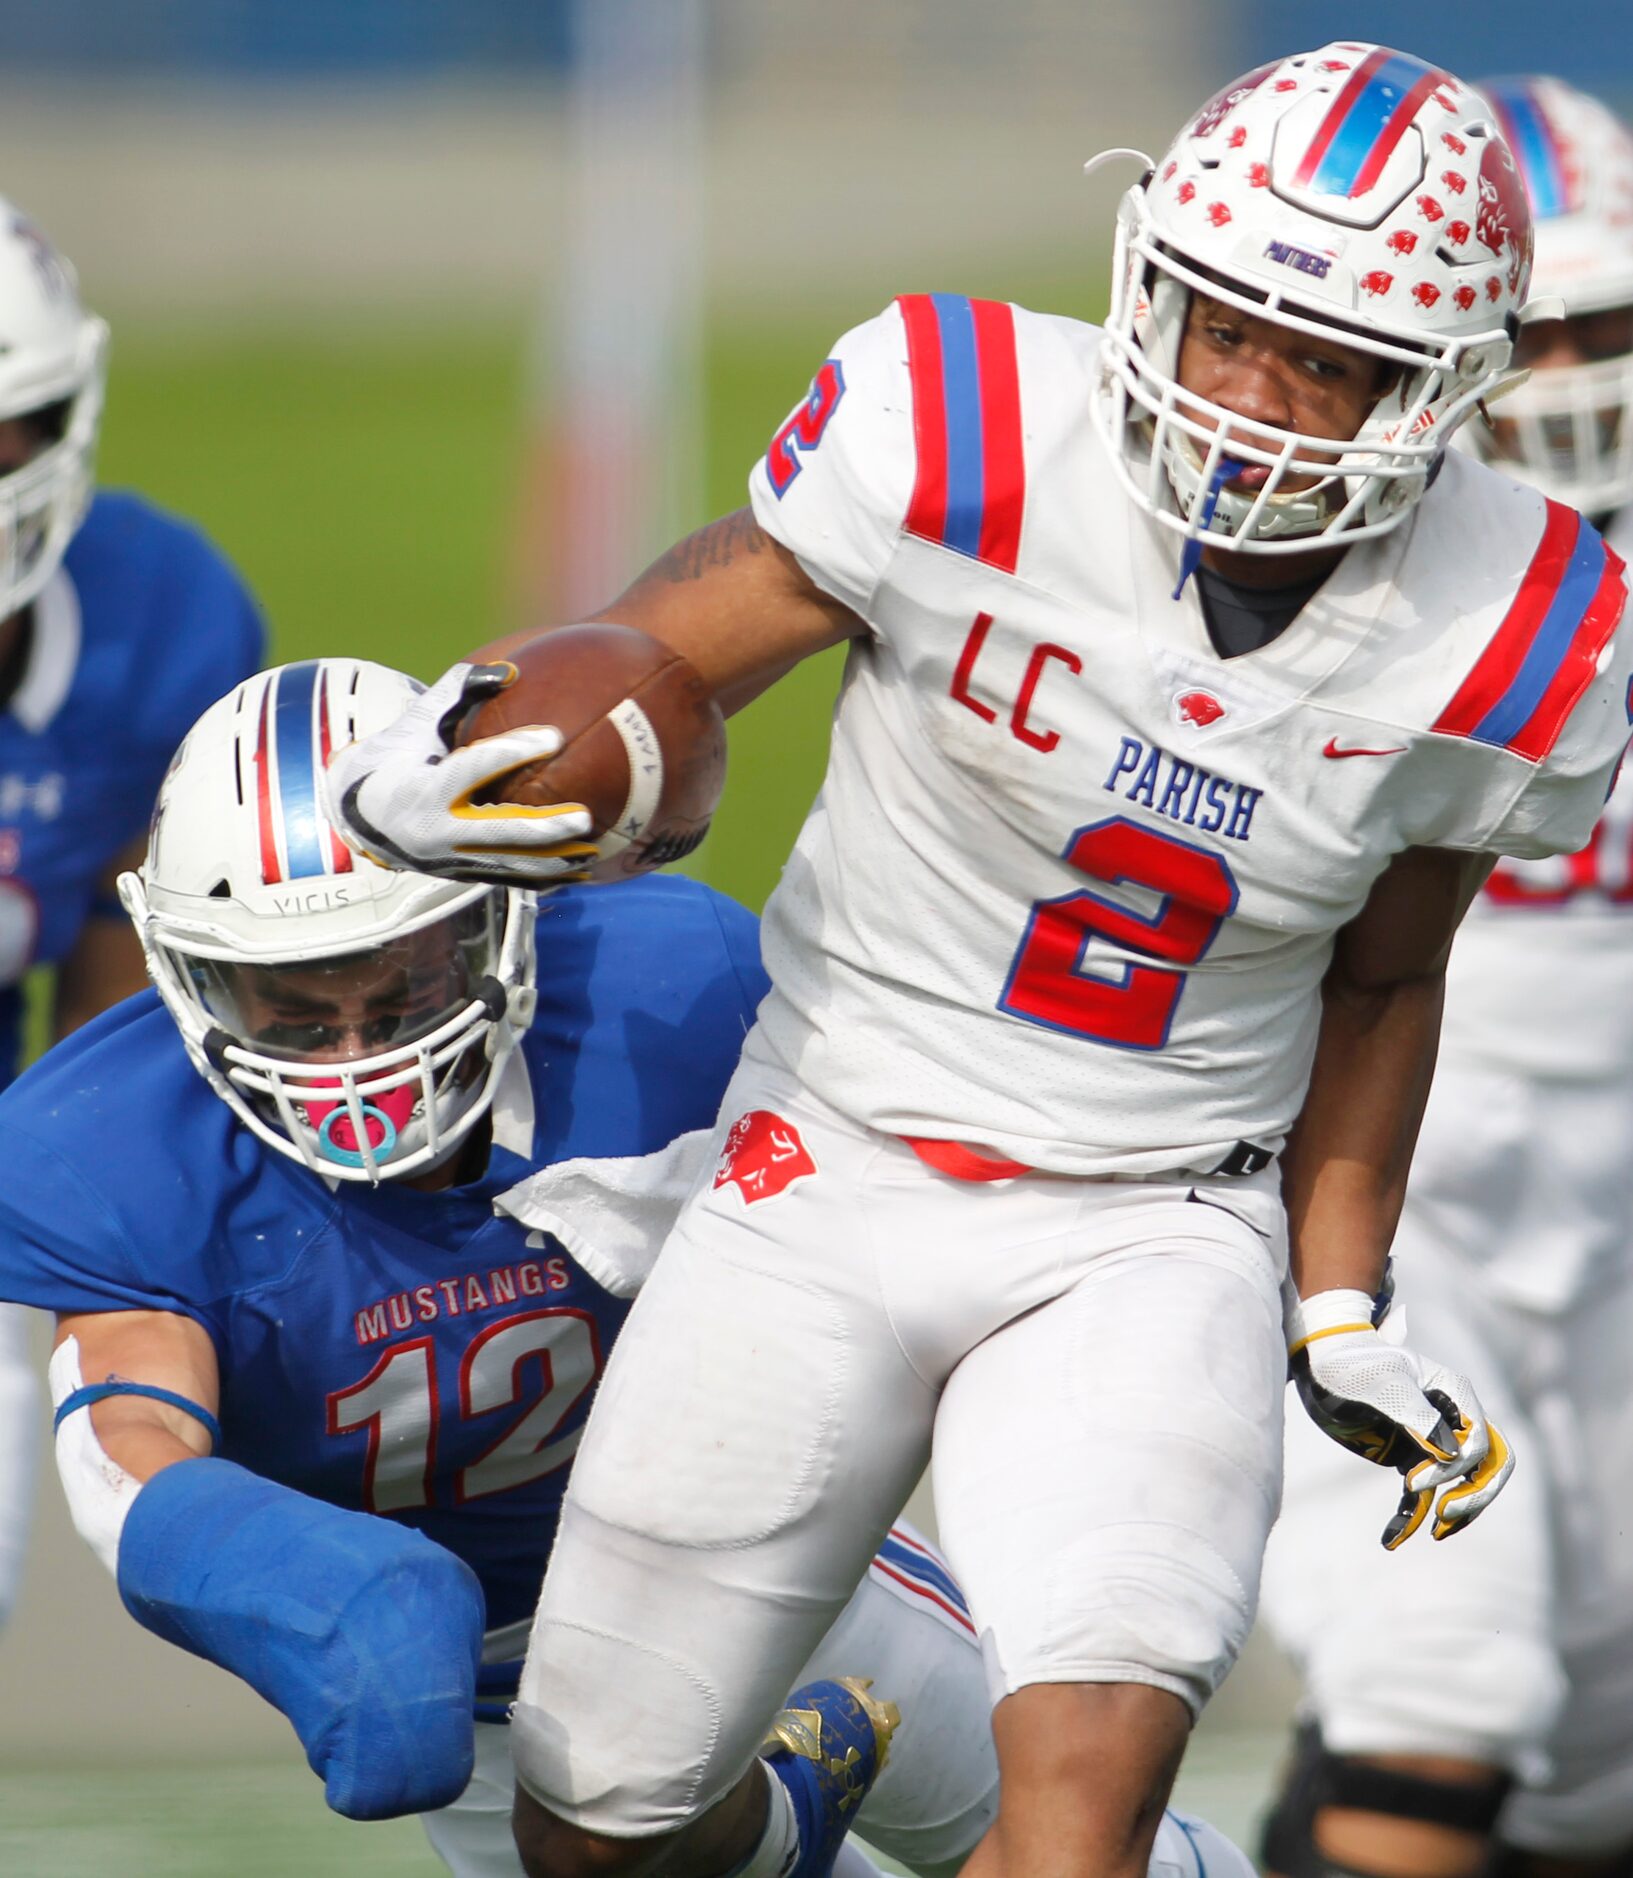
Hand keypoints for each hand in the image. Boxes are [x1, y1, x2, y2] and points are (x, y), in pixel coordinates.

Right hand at [322, 662, 596, 885]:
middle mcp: (436, 830)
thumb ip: (456, 692)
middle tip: (584, 816)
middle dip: (544, 827)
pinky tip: (582, 869)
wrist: (356, 817)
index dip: (513, 752)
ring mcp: (450, 859)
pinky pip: (508, 881)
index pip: (474, 768)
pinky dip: (545, 877)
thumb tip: (508, 671)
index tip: (554, 736)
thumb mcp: (415, 722)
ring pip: (510, 864)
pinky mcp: (461, 876)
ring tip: (595, 847)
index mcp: (422, 788)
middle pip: (499, 831)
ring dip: (554, 860)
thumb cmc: (394, 758)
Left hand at [1288, 1288, 1513, 1549]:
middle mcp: (1450, 1417)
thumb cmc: (1353, 1362)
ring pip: (1463, 1485)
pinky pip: (1421, 1495)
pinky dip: (1410, 1519)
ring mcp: (1431, 1439)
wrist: (1321, 1364)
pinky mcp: (1409, 1457)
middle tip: (1443, 1515)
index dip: (1455, 1470)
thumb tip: (1451, 1453)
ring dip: (1456, 1513)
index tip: (1412, 1481)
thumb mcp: (1382, 1382)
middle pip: (1488, 1466)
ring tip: (1434, 1534)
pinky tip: (1390, 1540)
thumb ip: (1415, 1412)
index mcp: (1454, 1393)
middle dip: (1475, 1495)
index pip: (1481, 1443)